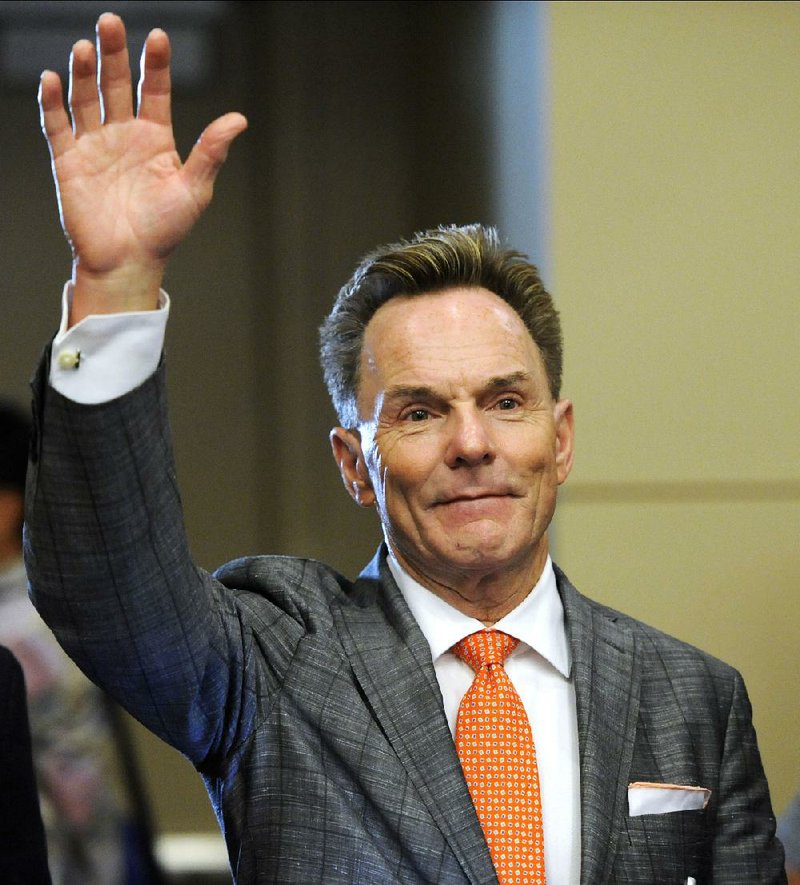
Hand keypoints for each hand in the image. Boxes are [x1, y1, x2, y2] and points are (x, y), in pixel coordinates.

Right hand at [38, 13, 246, 323]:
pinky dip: (53, 103)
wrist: (129, 263)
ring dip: (84, 72)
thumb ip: (211, 153)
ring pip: (86, 98)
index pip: (154, 89)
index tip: (158, 37)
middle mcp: (124, 134)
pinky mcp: (68, 161)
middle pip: (116, 83)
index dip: (155, 63)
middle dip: (114, 53)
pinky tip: (54, 80)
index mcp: (156, 138)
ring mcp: (95, 145)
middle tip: (110, 23)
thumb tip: (238, 120)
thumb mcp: (195, 190)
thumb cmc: (165, 231)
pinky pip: (58, 125)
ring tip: (87, 48)